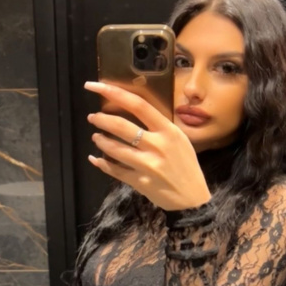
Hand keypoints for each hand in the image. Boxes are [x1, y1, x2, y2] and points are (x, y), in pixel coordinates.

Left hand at [84, 81, 211, 210]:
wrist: (193, 199)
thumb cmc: (186, 167)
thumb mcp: (179, 140)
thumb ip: (158, 127)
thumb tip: (133, 112)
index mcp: (168, 130)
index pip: (138, 105)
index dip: (114, 92)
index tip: (96, 86)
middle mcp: (157, 145)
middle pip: (121, 126)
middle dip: (101, 120)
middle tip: (93, 118)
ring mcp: (148, 165)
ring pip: (114, 149)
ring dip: (101, 141)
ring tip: (96, 137)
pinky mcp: (140, 183)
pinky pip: (115, 171)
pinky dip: (102, 164)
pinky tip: (95, 159)